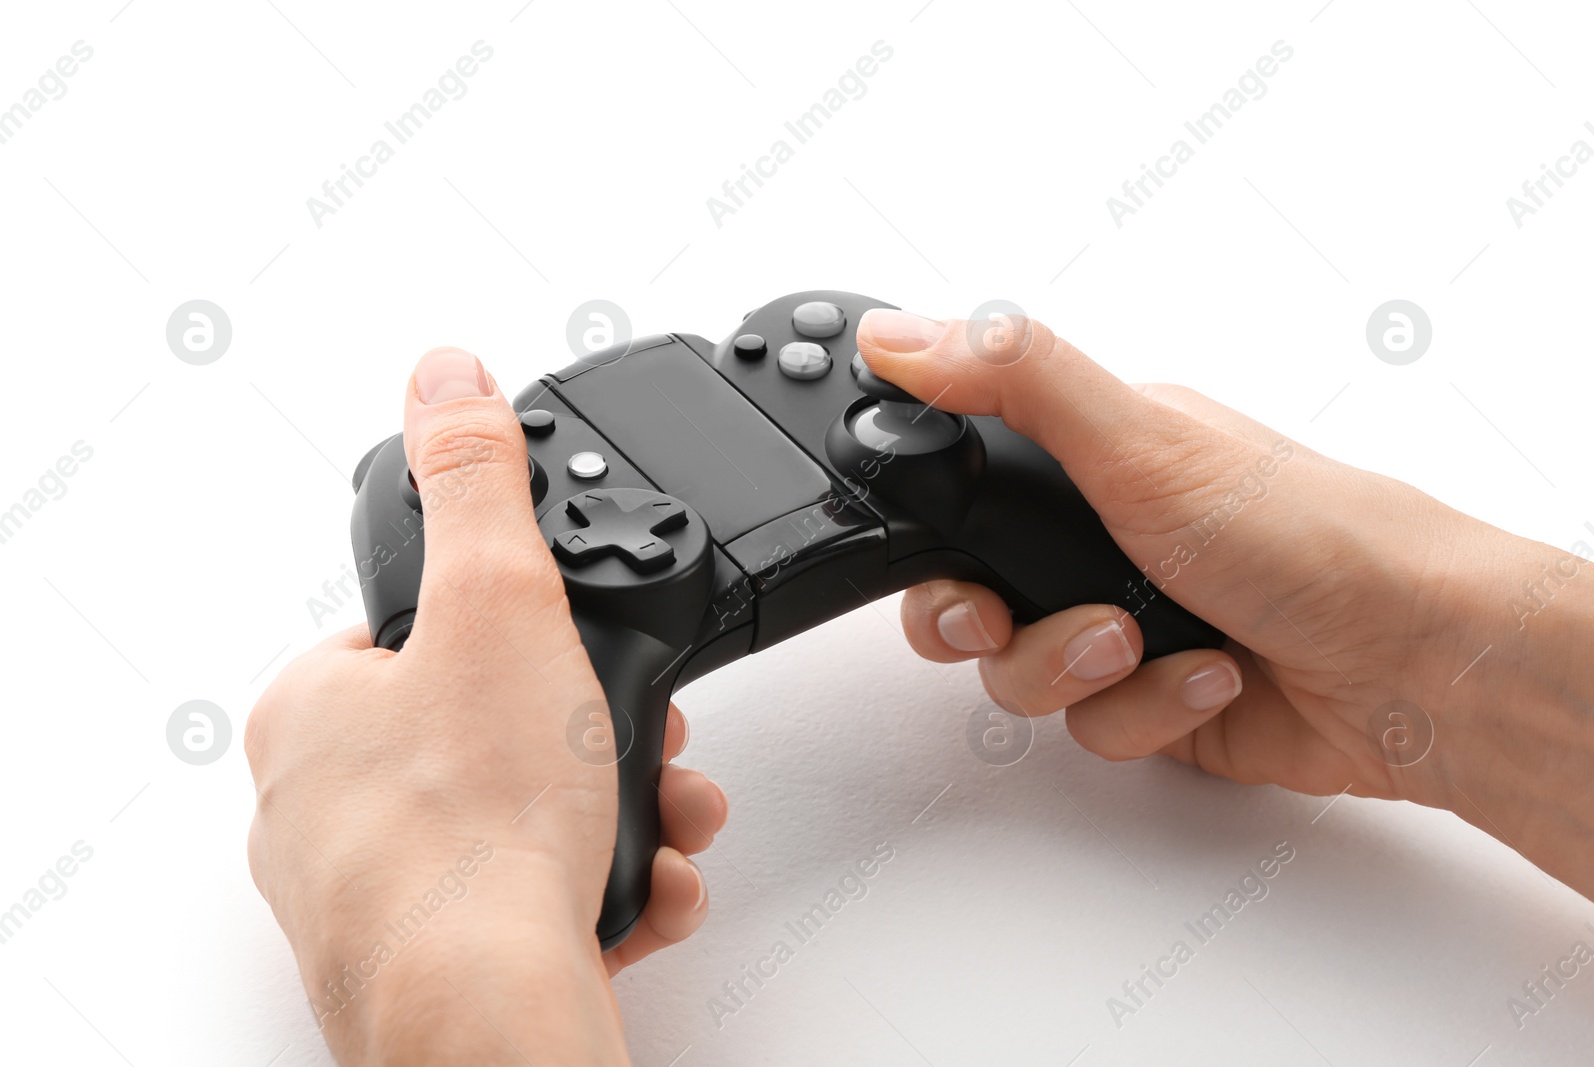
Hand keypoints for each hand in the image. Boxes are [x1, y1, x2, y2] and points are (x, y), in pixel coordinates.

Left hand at [246, 348, 727, 1065]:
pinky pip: (536, 896)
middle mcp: (324, 804)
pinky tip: (643, 884)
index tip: (581, 649)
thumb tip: (445, 374)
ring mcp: (378, 892)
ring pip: (526, 815)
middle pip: (492, 724)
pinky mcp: (435, 959)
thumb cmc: (468, 825)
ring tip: (671, 814)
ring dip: (621, 804)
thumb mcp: (499, 602)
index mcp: (312, 710)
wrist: (485, 1009)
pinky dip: (604, 881)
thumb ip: (478, 480)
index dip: (522, 628)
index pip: (422, 630)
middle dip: (597, 730)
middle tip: (647, 738)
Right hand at [859, 308, 1593, 899]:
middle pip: (969, 593)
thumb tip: (900, 334)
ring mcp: (1129, 623)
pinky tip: (1209, 677)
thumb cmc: (1311, 534)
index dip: (927, 526)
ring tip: (1141, 641)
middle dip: (979, 620)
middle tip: (1003, 617)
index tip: (934, 549)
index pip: (964, 484)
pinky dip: (1145, 708)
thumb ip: (1014, 380)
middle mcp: (1105, 538)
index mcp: (1099, 455)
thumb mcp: (1143, 438)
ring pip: (1020, 672)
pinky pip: (1089, 727)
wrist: (1418, 667)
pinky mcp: (1155, 700)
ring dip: (1073, 666)